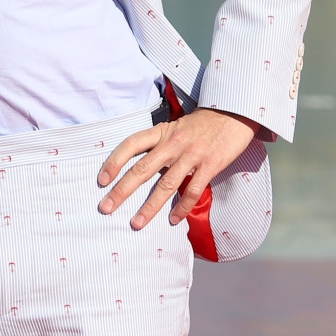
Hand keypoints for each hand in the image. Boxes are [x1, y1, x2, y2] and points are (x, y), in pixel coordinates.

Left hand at [96, 107, 260, 229]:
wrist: (234, 113)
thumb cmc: (202, 123)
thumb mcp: (175, 127)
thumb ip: (160, 144)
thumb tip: (141, 166)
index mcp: (161, 132)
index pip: (130, 145)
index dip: (114, 162)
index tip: (101, 180)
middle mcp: (172, 144)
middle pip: (141, 169)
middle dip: (122, 191)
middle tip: (106, 208)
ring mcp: (191, 155)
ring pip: (165, 185)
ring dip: (150, 207)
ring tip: (136, 223)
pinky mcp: (210, 165)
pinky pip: (193, 191)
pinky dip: (182, 207)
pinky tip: (174, 220)